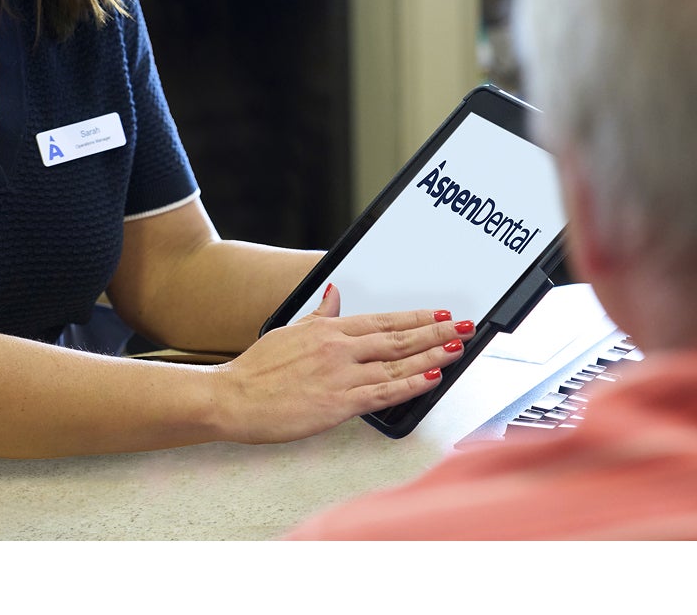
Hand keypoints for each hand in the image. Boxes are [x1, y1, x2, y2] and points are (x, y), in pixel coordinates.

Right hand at [208, 284, 470, 443]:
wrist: (234, 398)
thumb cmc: (258, 370)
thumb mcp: (289, 331)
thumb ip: (319, 315)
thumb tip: (334, 294)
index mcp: (328, 329)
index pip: (383, 319)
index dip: (416, 318)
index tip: (439, 315)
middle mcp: (339, 348)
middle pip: (398, 337)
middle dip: (435, 332)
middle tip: (462, 327)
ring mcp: (341, 375)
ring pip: (397, 362)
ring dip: (431, 355)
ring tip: (456, 349)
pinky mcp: (339, 403)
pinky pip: (383, 393)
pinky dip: (410, 384)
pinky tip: (431, 378)